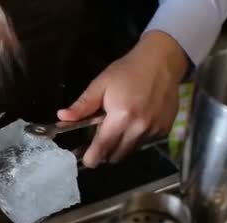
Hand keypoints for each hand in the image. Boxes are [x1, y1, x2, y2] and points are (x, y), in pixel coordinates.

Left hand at [57, 30, 188, 167]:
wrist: (162, 61)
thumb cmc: (128, 71)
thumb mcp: (101, 84)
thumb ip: (82, 105)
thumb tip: (62, 118)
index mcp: (121, 117)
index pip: (102, 149)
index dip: (92, 158)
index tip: (86, 157)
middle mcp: (139, 128)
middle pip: (116, 156)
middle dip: (105, 151)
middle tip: (101, 135)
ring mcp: (154, 131)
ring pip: (130, 152)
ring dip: (121, 146)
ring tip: (119, 126)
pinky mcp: (165, 130)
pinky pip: (144, 144)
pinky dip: (136, 139)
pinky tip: (135, 122)